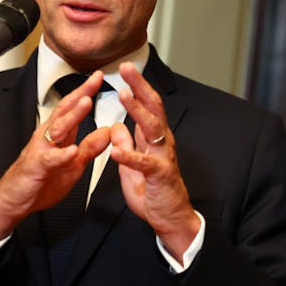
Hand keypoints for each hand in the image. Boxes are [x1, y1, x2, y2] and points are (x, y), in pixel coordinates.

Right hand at [0, 71, 110, 249]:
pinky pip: (49, 159)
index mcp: (57, 135)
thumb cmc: (39, 181)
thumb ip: (89, 148)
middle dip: (80, 94)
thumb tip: (107, 132)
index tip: (99, 77)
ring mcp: (41, 150)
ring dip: (73, 115)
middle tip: (94, 81)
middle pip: (65, 110)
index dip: (86, 91)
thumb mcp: (72, 164)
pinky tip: (71, 151)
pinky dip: (61, 155)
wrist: (13, 201)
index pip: (72, 107)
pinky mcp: (36, 167)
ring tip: (86, 103)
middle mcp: (47, 137)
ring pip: (58, 128)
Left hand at [110, 62, 199, 262]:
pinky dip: (130, 156)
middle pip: (153, 107)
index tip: (124, 68)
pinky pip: (145, 163)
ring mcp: (163, 157)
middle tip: (126, 68)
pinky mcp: (160, 175)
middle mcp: (162, 142)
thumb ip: (127, 143)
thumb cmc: (152, 190)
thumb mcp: (132, 163)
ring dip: (137, 110)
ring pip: (152, 127)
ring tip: (123, 95)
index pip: (147, 105)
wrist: (170, 218)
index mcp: (153, 138)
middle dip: (139, 86)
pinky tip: (116, 152)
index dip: (136, 86)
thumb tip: (116, 126)